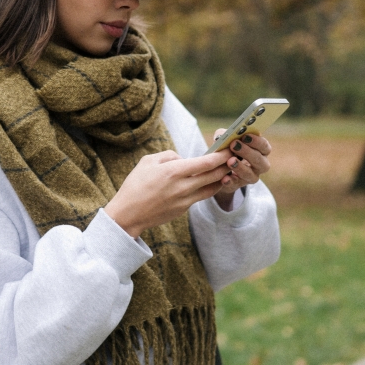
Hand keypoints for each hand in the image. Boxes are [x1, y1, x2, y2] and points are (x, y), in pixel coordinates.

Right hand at [105, 149, 232, 237]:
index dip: (220, 156)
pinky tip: (210, 182)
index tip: (229, 149)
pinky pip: (200, 196)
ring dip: (221, 179)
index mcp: (173, 172)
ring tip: (227, 170)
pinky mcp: (183, 209)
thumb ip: (168, 156)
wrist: (128, 215)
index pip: (205, 163)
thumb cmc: (135, 185)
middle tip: (235, 157)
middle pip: (214, 175)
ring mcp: (184, 200)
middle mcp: (182, 187)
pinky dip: (208, 188)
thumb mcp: (147, 161)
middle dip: (227, 166)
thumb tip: (183, 159)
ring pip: (211, 188)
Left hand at [212, 131, 271, 211]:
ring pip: (251, 175)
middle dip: (247, 152)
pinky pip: (236, 185)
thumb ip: (224, 135)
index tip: (245, 136)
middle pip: (260, 160)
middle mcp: (260, 165)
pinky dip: (231, 181)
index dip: (256, 141)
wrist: (219, 168)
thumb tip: (221, 135)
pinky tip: (225, 178)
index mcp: (261, 151)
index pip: (264, 146)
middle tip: (234, 145)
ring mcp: (251, 177)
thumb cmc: (227, 149)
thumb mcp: (226, 139)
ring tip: (230, 161)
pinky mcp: (239, 185)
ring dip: (241, 167)